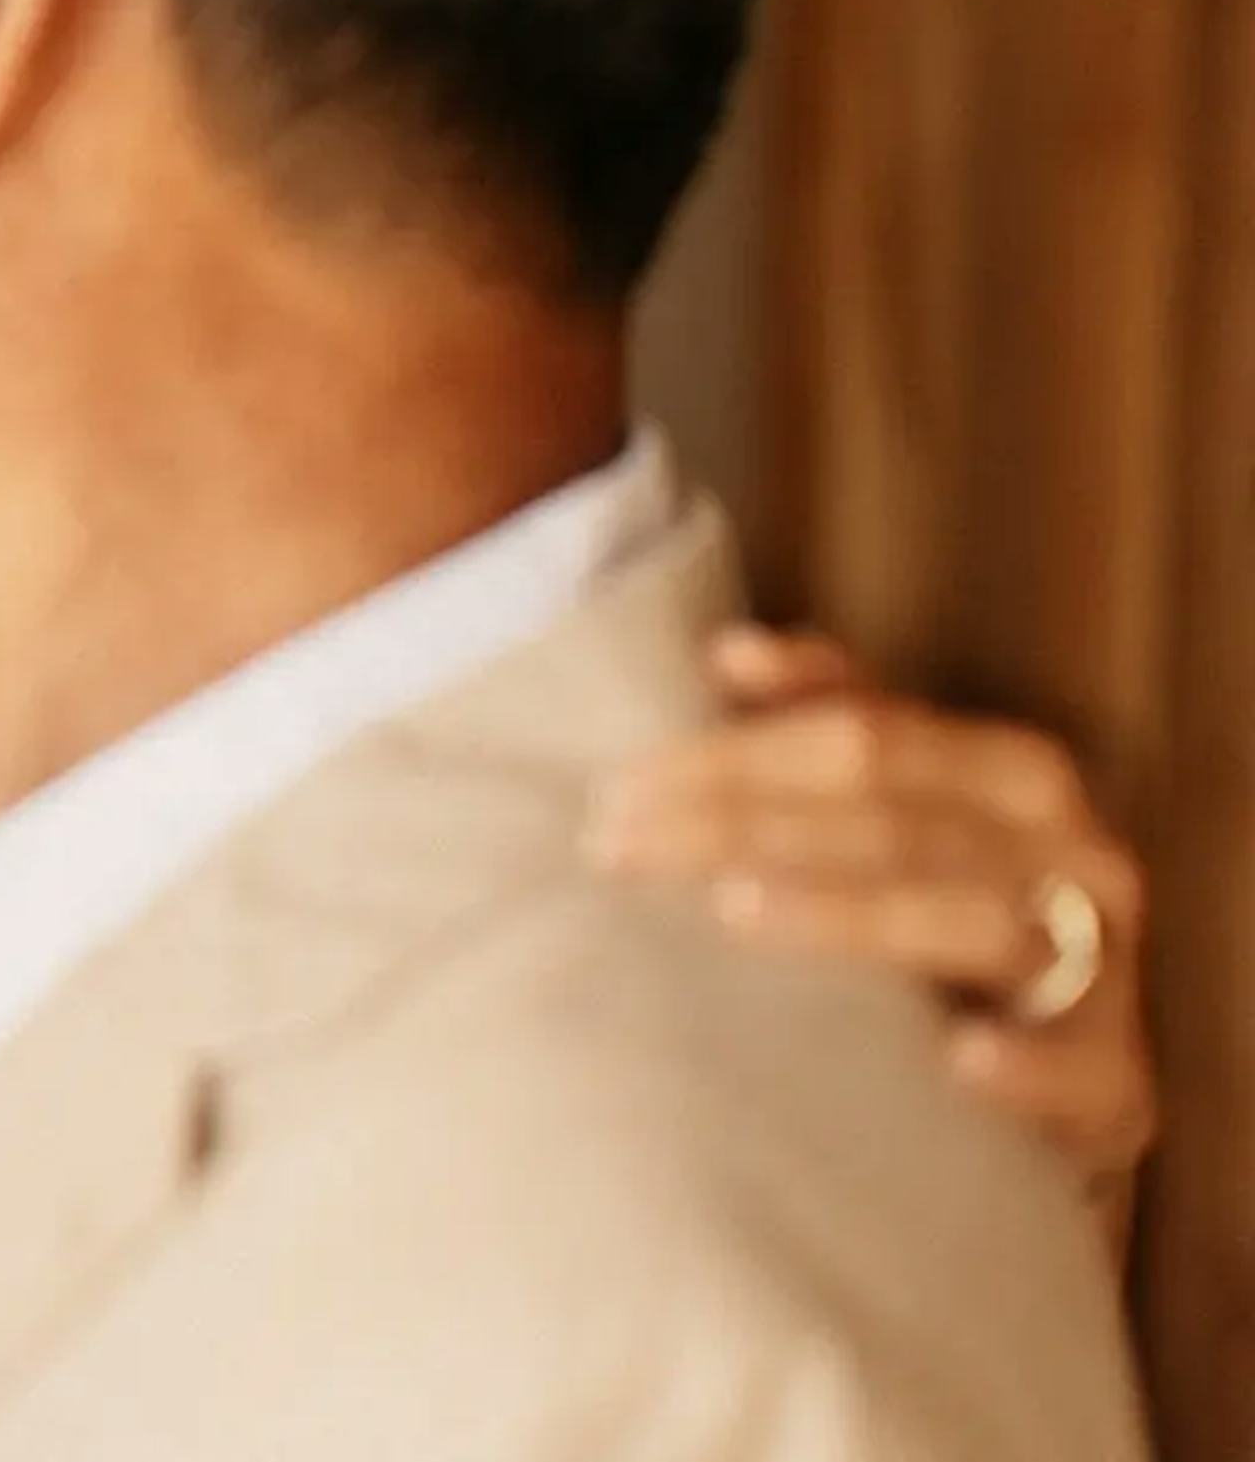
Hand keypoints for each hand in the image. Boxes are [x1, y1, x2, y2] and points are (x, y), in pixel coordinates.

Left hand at [585, 627, 1154, 1196]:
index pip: (863, 738)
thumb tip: (731, 650)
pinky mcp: (1114, 1080)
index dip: (733, 757)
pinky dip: (1026, 1063)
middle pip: (894, 820)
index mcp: (1013, 773)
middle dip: (745, 827)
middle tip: (619, 847)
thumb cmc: (943, 916)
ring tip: (734, 910)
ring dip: (849, 913)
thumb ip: (826, 719)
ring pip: (969, 918)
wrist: (1055, 1066)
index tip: (616, 791)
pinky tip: (961, 1061)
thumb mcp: (893, 810)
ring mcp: (1102, 966)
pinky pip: (1079, 1067)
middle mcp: (1072, 854)